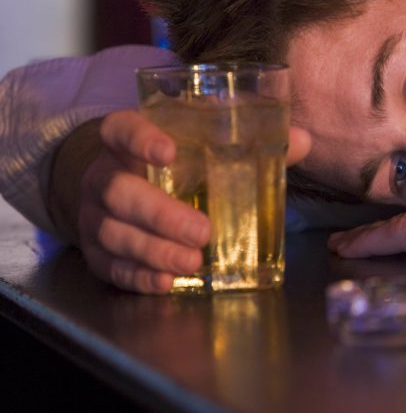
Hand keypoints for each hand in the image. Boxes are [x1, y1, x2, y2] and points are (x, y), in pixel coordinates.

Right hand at [49, 110, 311, 293]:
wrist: (120, 190)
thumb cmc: (173, 167)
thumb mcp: (201, 149)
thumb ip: (251, 143)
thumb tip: (303, 140)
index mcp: (126, 142)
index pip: (121, 129)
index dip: (140, 139)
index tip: (168, 151)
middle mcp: (104, 176)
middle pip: (118, 191)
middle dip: (160, 214)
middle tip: (203, 231)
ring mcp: (95, 217)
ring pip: (113, 233)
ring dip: (154, 251)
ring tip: (192, 263)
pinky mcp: (95, 253)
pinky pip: (111, 267)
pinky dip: (139, 277)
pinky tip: (166, 283)